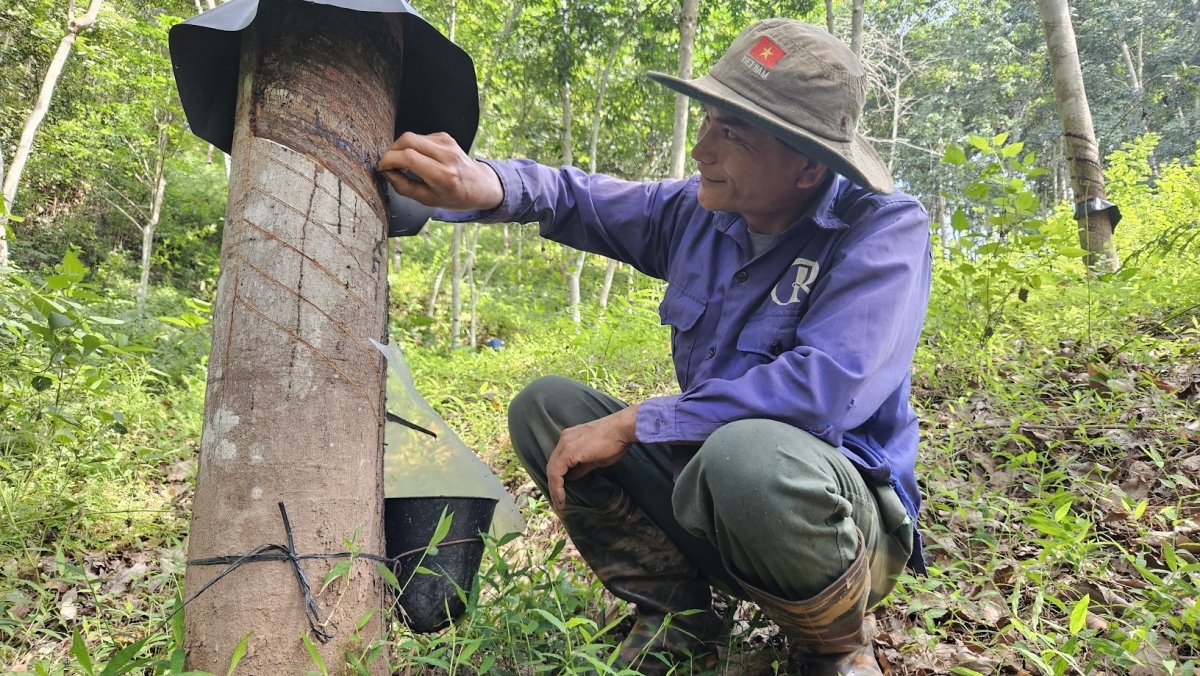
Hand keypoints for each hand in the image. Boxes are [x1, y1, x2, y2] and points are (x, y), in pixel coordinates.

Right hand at [377, 132, 503, 210]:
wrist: (479, 185)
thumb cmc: (454, 196)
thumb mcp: (427, 200)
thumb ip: (404, 186)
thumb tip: (386, 172)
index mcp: (442, 175)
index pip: (409, 157)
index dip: (390, 160)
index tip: (382, 168)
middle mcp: (446, 156)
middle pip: (407, 140)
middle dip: (391, 151)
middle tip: (388, 164)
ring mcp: (447, 143)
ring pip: (412, 136)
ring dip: (401, 148)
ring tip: (402, 164)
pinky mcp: (445, 136)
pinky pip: (421, 137)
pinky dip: (412, 146)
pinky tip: (417, 158)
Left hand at [545, 404, 639, 511]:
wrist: (622, 429)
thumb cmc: (614, 442)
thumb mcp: (595, 458)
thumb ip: (581, 467)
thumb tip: (572, 476)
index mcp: (570, 439)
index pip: (558, 461)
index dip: (557, 479)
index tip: (561, 494)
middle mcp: (564, 440)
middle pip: (552, 466)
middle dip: (553, 486)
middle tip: (558, 502)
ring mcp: (565, 445)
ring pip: (552, 470)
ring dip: (554, 489)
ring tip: (559, 504)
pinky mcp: (568, 452)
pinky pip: (556, 472)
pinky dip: (557, 487)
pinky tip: (561, 497)